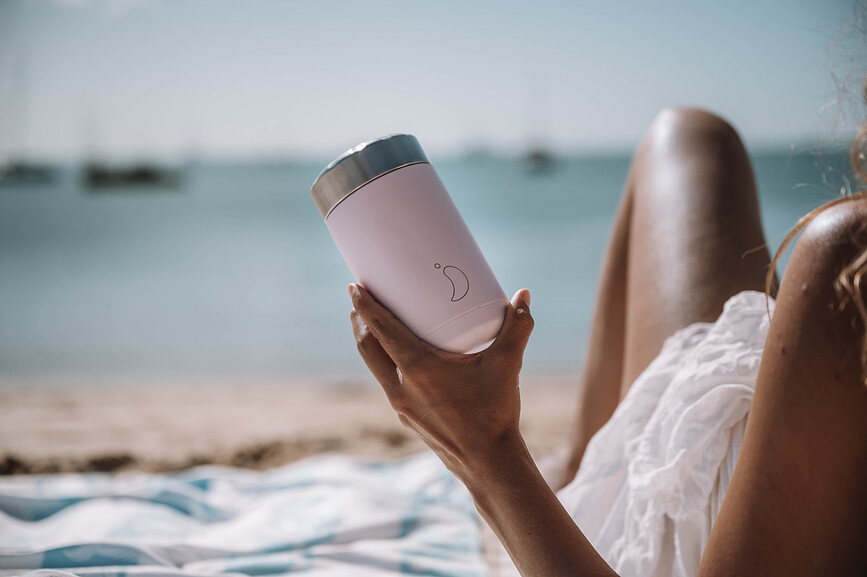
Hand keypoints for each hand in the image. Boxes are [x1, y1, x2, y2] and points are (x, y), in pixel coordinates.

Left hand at [348, 283, 533, 480]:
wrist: (489, 464)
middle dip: (359, 320)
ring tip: (371, 325)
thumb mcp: (508, 365)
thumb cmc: (494, 413)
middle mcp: (401, 386)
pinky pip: (388, 384)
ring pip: (374, 367)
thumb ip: (517, 327)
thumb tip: (524, 295)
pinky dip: (385, 364)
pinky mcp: (409, 418)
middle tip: (359, 299)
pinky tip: (399, 361)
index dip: (364, 305)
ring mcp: (401, 405)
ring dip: (369, 343)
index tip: (354, 286)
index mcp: (417, 367)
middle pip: (367, 346)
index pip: (380, 329)